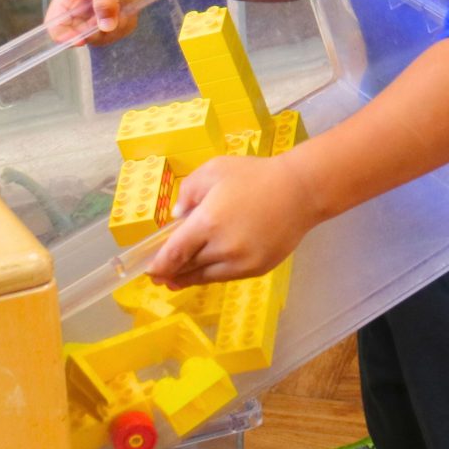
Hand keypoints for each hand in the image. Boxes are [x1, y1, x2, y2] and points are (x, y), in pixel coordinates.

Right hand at [47, 0, 152, 45]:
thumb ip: (105, 0)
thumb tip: (105, 27)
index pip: (54, 22)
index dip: (64, 35)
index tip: (82, 39)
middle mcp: (80, 7)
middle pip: (79, 35)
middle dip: (97, 32)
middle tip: (113, 20)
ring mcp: (96, 14)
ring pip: (100, 37)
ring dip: (115, 28)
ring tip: (125, 9)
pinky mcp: (112, 18)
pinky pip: (116, 33)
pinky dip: (126, 26)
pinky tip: (131, 10)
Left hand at [148, 154, 318, 287]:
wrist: (300, 191)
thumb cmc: (255, 176)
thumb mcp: (214, 170)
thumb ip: (189, 193)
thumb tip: (179, 217)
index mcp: (207, 223)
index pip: (173, 254)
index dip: (158, 266)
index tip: (148, 270)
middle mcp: (222, 248)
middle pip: (187, 268)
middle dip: (171, 273)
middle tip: (160, 276)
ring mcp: (242, 262)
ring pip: (206, 277)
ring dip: (190, 277)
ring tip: (178, 278)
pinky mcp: (257, 269)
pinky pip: (226, 277)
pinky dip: (213, 274)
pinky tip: (207, 269)